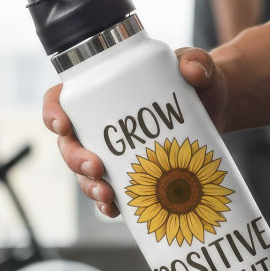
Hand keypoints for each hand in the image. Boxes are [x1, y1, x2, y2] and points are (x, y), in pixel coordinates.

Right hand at [42, 47, 227, 217]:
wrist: (216, 111)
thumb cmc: (198, 83)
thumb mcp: (199, 67)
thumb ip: (197, 60)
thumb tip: (191, 69)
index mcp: (103, 90)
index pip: (62, 98)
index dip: (53, 112)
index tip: (63, 124)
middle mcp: (100, 123)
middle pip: (70, 143)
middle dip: (75, 159)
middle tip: (95, 168)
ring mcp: (113, 151)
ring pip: (85, 172)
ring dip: (89, 186)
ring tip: (107, 196)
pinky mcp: (130, 173)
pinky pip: (109, 193)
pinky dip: (107, 204)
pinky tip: (115, 209)